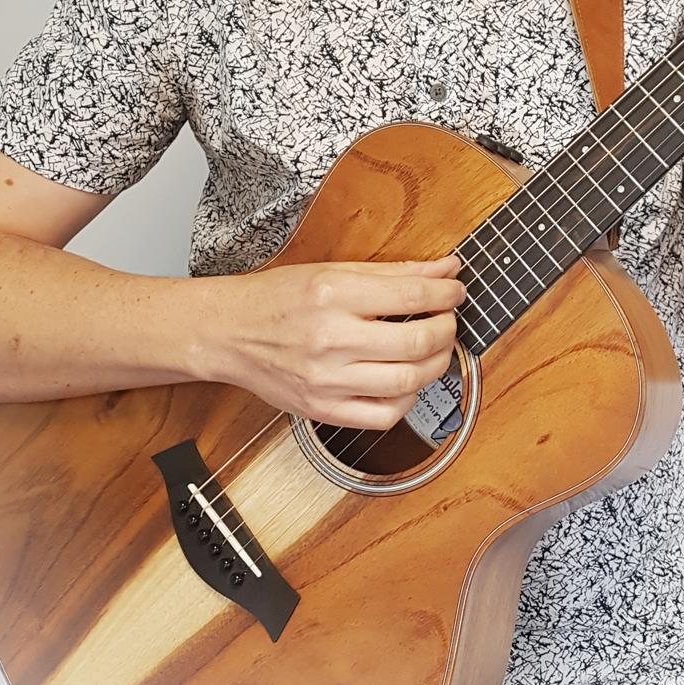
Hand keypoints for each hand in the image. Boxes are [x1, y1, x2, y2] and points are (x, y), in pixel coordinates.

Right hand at [210, 253, 466, 428]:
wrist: (228, 333)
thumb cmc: (278, 297)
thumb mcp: (334, 271)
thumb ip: (394, 272)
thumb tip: (446, 268)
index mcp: (333, 294)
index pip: (411, 294)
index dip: (446, 292)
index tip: (455, 289)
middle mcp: (330, 339)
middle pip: (417, 342)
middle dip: (447, 329)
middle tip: (448, 319)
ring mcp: (326, 381)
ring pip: (407, 382)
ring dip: (437, 364)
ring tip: (435, 348)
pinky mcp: (322, 410)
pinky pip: (383, 417)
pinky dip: (408, 400)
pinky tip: (408, 381)